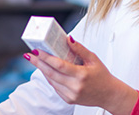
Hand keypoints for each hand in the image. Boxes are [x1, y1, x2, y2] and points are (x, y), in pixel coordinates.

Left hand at [24, 36, 138, 114]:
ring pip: (51, 80)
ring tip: (36, 60)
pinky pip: (55, 87)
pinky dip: (50, 78)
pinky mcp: (68, 100)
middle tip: (30, 55)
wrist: (109, 95)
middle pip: (51, 73)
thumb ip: (80, 49)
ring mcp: (71, 95)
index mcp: (81, 75)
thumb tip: (68, 39)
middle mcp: (75, 87)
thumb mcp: (93, 59)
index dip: (45, 57)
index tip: (37, 51)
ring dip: (42, 70)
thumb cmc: (102, 76)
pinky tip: (47, 70)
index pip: (59, 65)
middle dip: (38, 63)